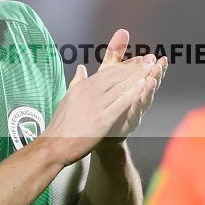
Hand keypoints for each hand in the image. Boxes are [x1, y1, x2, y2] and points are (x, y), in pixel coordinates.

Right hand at [42, 41, 153, 164]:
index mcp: (83, 86)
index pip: (108, 72)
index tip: (139, 59)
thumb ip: (77, 81)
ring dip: (137, 77)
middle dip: (135, 67)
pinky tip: (143, 87)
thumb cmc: (61, 124)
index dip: (125, 65)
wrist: (54, 145)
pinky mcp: (101, 120)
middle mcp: (89, 92)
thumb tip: (80, 68)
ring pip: (120, 87)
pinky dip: (132, 94)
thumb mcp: (68, 97)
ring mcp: (95, 105)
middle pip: (116, 76)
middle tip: (150, 59)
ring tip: (151, 68)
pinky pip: (120, 104)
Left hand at [87, 29, 167, 151]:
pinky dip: (137, 104)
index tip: (160, 57)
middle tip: (161, 64)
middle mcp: (138, 98)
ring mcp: (134, 111)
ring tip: (153, 78)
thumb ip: (116, 53)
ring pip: (145, 98)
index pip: (147, 73)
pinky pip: (134, 112)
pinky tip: (138, 97)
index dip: (154, 67)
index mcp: (134, 85)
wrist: (94, 127)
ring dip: (150, 88)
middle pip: (150, 84)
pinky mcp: (127, 122)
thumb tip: (123, 30)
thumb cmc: (105, 98)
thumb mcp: (108, 72)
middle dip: (156, 75)